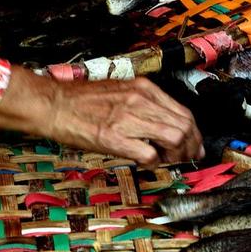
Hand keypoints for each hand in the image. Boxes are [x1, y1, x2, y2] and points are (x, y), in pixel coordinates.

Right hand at [0, 67, 203, 167]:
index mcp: (144, 89)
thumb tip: (167, 125)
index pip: (184, 112)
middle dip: (191, 147)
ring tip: (168, 161)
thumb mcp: (122, 92)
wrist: (55, 104)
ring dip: (176, 155)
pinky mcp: (115, 137)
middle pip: (185, 126)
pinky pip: (149, 154)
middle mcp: (141, 100)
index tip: (195, 146)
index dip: (194, 134)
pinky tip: (146, 161)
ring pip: (174, 138)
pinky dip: (154, 162)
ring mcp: (129, 118)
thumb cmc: (84, 101)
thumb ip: (146, 105)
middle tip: (187, 158)